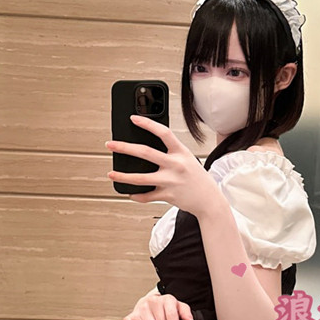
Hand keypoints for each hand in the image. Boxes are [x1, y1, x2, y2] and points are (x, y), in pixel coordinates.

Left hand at [105, 115, 223, 217]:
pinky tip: (130, 192)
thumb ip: (170, 153)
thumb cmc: (196, 177)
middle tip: (110, 145)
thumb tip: (146, 148)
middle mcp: (175, 165)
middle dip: (124, 147)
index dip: (147, 124)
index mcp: (181, 152)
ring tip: (111, 173)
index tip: (133, 119)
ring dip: (123, 176)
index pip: (163, 132)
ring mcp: (171, 181)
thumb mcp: (187, 159)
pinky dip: (136, 195)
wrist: (209, 200)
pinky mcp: (168, 196)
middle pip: (145, 153)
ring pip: (141, 178)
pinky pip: (147, 196)